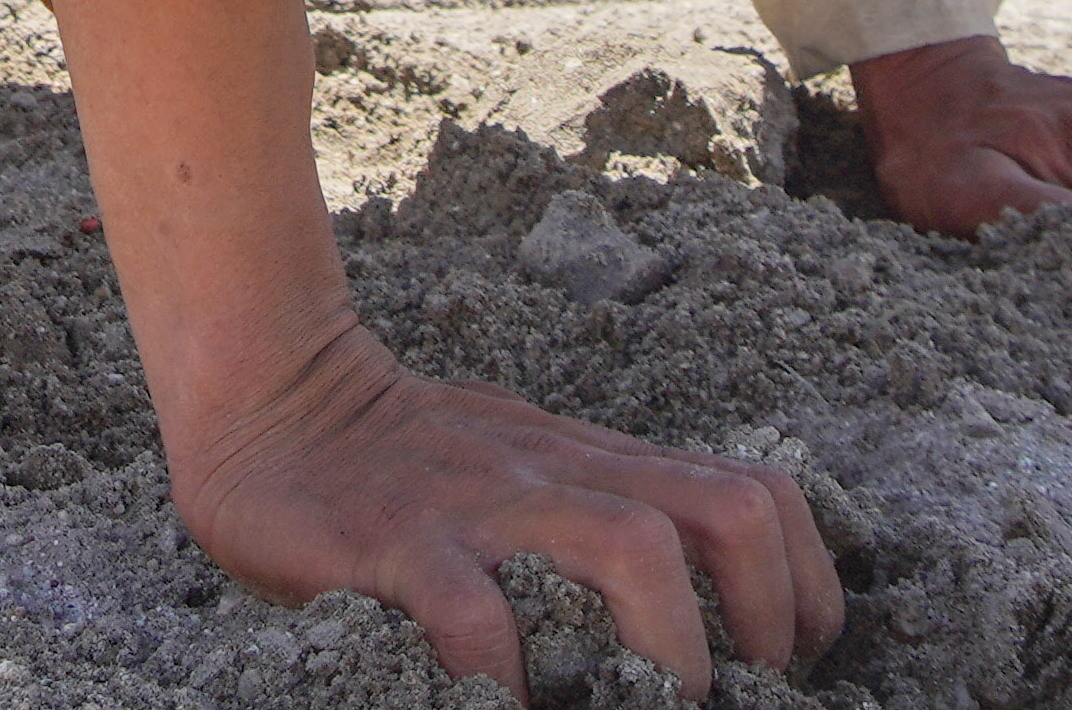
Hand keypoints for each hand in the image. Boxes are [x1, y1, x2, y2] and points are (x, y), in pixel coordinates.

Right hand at [168, 326, 841, 700]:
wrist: (267, 393)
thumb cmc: (403, 458)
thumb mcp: (522, 471)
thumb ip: (588, 517)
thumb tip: (678, 616)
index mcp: (596, 466)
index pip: (756, 497)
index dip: (804, 587)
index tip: (791, 664)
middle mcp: (560, 476)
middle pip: (728, 512)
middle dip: (762, 621)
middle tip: (729, 700)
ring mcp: (483, 506)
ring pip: (633, 546)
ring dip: (667, 650)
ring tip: (639, 709)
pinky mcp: (398, 546)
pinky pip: (477, 615)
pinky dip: (507, 680)